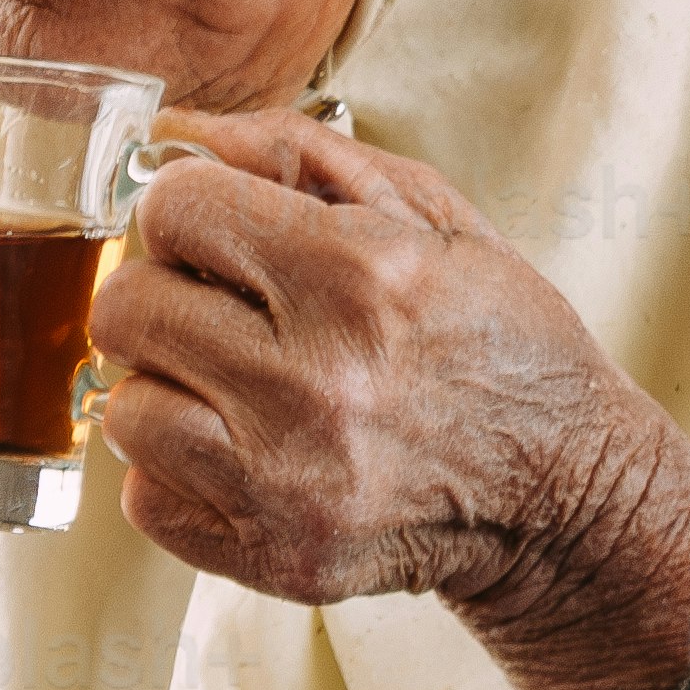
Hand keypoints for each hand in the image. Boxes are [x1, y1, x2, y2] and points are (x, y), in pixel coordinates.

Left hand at [87, 106, 689, 689]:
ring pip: (126, 407)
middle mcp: (316, 381)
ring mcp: (288, 481)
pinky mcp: (272, 556)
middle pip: (128, 306)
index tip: (219, 230)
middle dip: (165, 289)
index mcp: (361, 276)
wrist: (564, 495)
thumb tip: (177, 132)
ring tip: (230, 383)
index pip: (175, 208)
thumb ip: (301, 154)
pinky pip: (144, 498)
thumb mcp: (434, 214)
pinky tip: (241, 449)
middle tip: (218, 306)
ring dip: (168, 386)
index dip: (189, 208)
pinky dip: (177, 471)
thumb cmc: (500, 342)